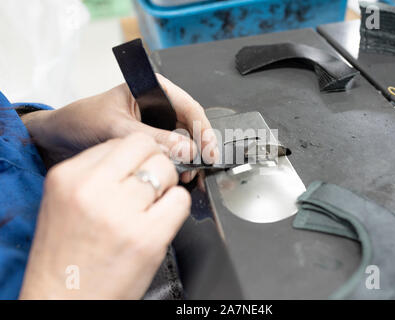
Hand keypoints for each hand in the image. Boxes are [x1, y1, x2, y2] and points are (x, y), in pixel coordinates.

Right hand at [19, 133, 189, 298]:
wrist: (63, 303)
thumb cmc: (65, 258)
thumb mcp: (65, 202)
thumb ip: (96, 174)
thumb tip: (137, 157)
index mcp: (68, 177)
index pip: (120, 141)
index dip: (136, 156)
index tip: (138, 168)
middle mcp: (93, 189)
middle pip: (146, 147)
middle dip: (155, 162)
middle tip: (151, 184)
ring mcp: (121, 213)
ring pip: (166, 170)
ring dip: (166, 185)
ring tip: (152, 206)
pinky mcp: (147, 237)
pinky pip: (180, 200)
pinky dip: (177, 207)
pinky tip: (161, 220)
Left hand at [21, 74, 218, 182]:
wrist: (58, 139)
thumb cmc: (80, 121)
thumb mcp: (117, 128)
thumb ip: (152, 138)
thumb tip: (186, 148)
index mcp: (152, 89)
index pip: (189, 107)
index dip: (203, 130)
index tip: (209, 150)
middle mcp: (157, 105)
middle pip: (190, 126)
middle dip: (197, 147)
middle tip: (199, 167)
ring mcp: (154, 125)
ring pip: (182, 141)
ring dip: (188, 158)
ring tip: (186, 174)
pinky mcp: (149, 142)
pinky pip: (170, 152)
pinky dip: (175, 164)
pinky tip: (176, 175)